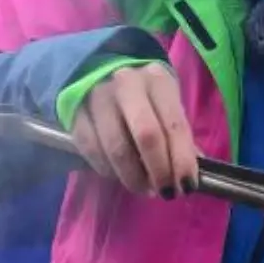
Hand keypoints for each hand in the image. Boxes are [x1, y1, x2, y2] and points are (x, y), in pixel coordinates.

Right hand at [71, 62, 199, 197]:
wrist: (99, 70)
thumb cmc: (144, 94)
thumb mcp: (166, 103)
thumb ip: (178, 134)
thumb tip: (188, 174)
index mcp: (157, 81)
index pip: (174, 124)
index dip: (182, 160)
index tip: (187, 186)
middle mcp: (127, 85)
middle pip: (146, 135)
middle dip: (159, 171)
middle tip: (166, 191)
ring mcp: (98, 98)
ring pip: (116, 148)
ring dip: (134, 177)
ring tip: (145, 188)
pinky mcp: (75, 113)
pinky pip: (92, 150)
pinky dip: (108, 170)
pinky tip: (119, 176)